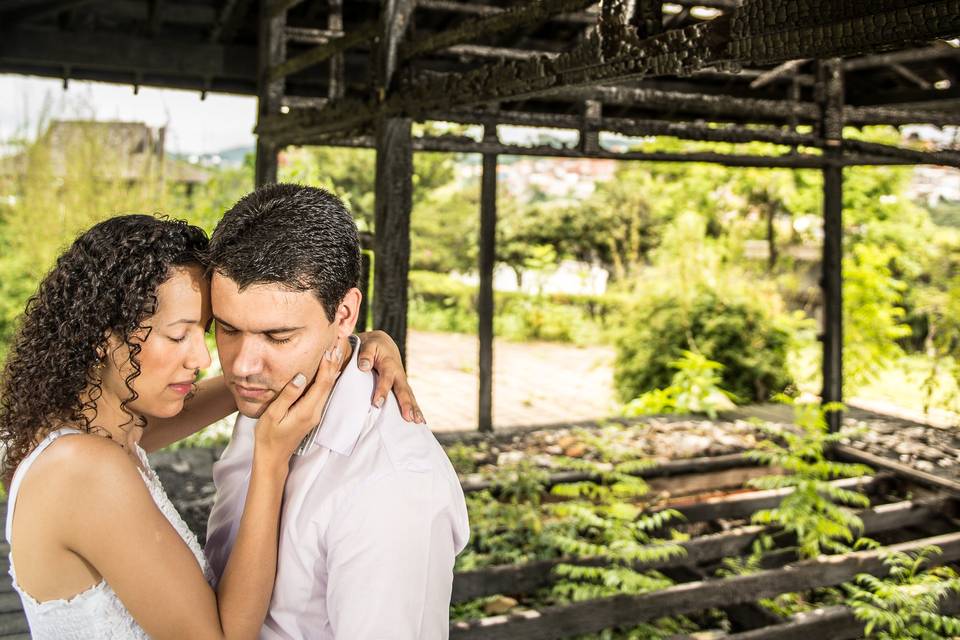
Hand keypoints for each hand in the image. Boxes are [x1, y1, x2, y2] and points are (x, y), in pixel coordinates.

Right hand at [253, 342, 342, 461]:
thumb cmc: (268, 436)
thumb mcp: (273, 415)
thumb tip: (300, 376)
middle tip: (338, 343)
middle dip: (334, 362)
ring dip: (332, 369)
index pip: (322, 383)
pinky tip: (327, 369)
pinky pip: (323, 393)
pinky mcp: (313, 414)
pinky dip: (327, 378)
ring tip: (335, 351)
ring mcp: (316, 414)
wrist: (273, 457)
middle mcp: (315, 412)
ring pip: (328, 388)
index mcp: (307, 410)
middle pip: (329, 383)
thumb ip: (287, 395)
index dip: (327, 365)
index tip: (330, 348)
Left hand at [356, 330, 424, 423]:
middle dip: (406, 404)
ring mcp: (402, 382)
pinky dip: (415, 409)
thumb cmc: (373, 346)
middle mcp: (399, 375)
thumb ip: (365, 355)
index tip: (377, 404)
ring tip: (418, 422)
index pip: (386, 379)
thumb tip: (363, 367)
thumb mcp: (368, 346)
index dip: (382, 391)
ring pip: (410, 396)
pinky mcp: (402, 387)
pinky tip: (420, 421)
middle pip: (403, 390)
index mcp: (389, 365)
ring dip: (414, 409)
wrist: (383, 344)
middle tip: (409, 418)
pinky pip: (410, 398)